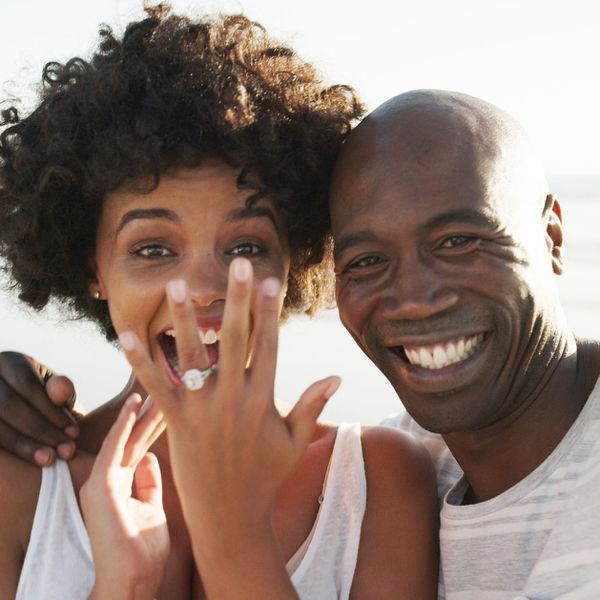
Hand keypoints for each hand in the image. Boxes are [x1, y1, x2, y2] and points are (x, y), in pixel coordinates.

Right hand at [0, 351, 78, 465]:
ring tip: (48, 460)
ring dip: (22, 445)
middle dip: (40, 431)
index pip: (28, 386)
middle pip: (7, 406)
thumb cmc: (44, 400)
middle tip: (66, 451)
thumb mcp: (54, 392)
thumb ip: (60, 391)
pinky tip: (25, 463)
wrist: (23, 410)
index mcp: (10, 362)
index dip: (51, 411)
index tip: (74, 434)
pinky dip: (7, 451)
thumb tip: (62, 391)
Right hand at [81, 394, 167, 599]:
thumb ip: (149, 483)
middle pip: (134, 438)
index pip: (139, 446)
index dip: (155, 425)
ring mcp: (102, 482)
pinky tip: (135, 404)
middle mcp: (109, 480)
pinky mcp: (100, 485)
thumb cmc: (145, 551)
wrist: (134, 581)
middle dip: (151, 412)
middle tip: (167, 384)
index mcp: (121, 486)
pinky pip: (113, 447)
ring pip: (126, 437)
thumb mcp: (152, 509)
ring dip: (142, 412)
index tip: (172, 402)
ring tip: (156, 387)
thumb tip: (149, 457)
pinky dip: (124, 424)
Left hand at [119, 258, 339, 597]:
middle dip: (238, 299)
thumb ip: (313, 405)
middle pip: (236, 339)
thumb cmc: (266, 477)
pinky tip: (128, 334)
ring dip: (184, 318)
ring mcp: (202, 409)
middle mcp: (233, 397)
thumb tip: (337, 375)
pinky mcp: (176, 423)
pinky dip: (141, 361)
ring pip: (192, 356)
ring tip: (177, 284)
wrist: (230, 517)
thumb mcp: (294, 441)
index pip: (268, 344)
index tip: (269, 280)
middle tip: (237, 264)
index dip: (269, 310)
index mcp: (263, 398)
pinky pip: (156, 386)